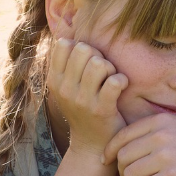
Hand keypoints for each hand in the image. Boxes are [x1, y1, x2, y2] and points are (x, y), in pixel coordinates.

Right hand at [47, 38, 127, 156]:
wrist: (91, 145)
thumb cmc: (84, 108)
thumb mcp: (67, 87)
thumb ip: (67, 62)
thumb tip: (67, 30)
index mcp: (54, 80)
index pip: (63, 44)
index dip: (80, 47)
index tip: (86, 62)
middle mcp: (64, 89)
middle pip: (84, 49)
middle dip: (98, 56)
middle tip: (103, 72)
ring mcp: (82, 100)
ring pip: (99, 63)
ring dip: (110, 68)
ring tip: (110, 80)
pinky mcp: (101, 110)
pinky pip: (115, 81)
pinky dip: (122, 81)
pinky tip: (120, 88)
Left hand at [103, 113, 175, 175]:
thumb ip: (156, 130)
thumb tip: (126, 144)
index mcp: (161, 121)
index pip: (123, 135)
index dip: (110, 150)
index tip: (106, 160)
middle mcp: (161, 135)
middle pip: (123, 156)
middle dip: (120, 170)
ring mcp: (166, 156)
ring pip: (129, 173)